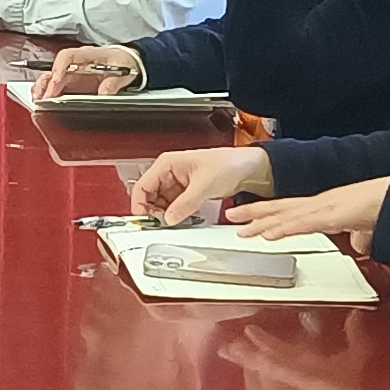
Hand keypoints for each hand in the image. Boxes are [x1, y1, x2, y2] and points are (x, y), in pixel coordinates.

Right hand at [40, 45, 145, 98]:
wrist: (128, 62)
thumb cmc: (123, 61)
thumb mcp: (123, 71)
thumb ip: (113, 82)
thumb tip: (104, 93)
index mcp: (88, 55)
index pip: (67, 57)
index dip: (59, 68)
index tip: (56, 81)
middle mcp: (76, 63)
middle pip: (54, 68)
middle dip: (47, 83)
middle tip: (43, 97)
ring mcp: (73, 72)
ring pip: (51, 77)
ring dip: (43, 88)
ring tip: (39, 100)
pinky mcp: (72, 83)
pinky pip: (56, 86)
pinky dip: (48, 93)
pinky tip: (45, 101)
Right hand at [131, 146, 272, 223]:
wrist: (250, 169)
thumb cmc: (229, 163)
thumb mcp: (204, 185)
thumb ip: (185, 204)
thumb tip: (169, 219)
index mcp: (167, 164)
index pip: (142, 187)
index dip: (140, 206)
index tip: (145, 221)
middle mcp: (169, 173)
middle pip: (149, 199)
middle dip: (155, 214)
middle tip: (162, 226)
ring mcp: (178, 185)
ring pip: (162, 205)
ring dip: (167, 216)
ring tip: (176, 224)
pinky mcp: (187, 194)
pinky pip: (175, 208)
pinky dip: (177, 216)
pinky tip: (185, 221)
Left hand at [224, 175, 387, 253]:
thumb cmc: (383, 209)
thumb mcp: (367, 228)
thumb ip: (359, 237)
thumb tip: (361, 246)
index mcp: (324, 207)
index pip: (289, 209)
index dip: (268, 211)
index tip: (249, 215)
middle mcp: (318, 205)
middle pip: (279, 208)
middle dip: (253, 212)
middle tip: (230, 215)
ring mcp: (322, 209)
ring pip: (284, 216)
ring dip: (260, 222)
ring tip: (240, 227)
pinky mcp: (329, 217)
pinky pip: (300, 225)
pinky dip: (282, 229)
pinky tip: (268, 234)